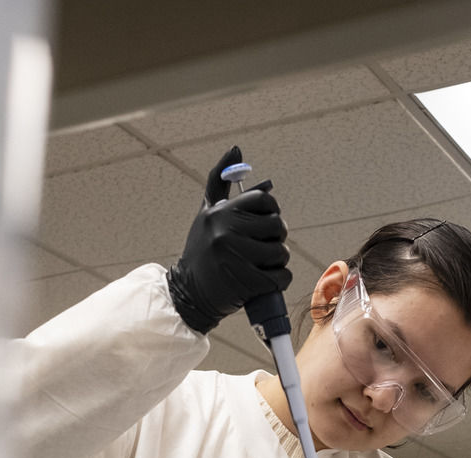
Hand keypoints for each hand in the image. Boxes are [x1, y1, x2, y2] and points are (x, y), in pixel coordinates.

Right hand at [168, 146, 291, 333]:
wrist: (189, 294)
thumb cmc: (202, 251)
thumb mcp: (208, 214)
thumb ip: (221, 182)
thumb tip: (235, 149)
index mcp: (220, 213)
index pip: (265, 201)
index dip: (271, 212)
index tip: (264, 224)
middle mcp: (226, 231)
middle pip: (277, 227)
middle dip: (275, 239)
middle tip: (261, 248)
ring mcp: (235, 257)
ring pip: (282, 253)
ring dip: (277, 262)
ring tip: (260, 265)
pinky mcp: (245, 283)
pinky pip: (281, 277)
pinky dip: (278, 281)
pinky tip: (263, 281)